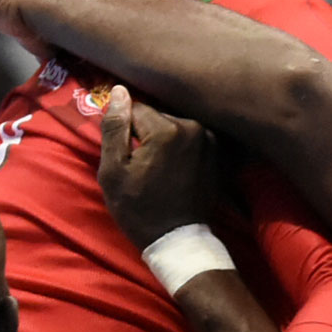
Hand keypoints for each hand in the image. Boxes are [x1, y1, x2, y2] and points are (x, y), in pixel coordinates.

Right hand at [98, 85, 217, 250]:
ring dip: (163, 140)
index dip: (124, 130)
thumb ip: (114, 128)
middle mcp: (193, 127)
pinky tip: (174, 170)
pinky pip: (190, 139)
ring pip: (174, 126)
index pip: (135, 109)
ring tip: (158, 168)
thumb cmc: (138, 208)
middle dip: (146, 133)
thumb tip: (118, 92)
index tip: (124, 155)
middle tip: (141, 164)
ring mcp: (210, 140)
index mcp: (166, 130)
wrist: (176, 239)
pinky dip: (180, 149)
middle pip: (158, 116)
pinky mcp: (218, 152)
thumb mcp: (113, 171)